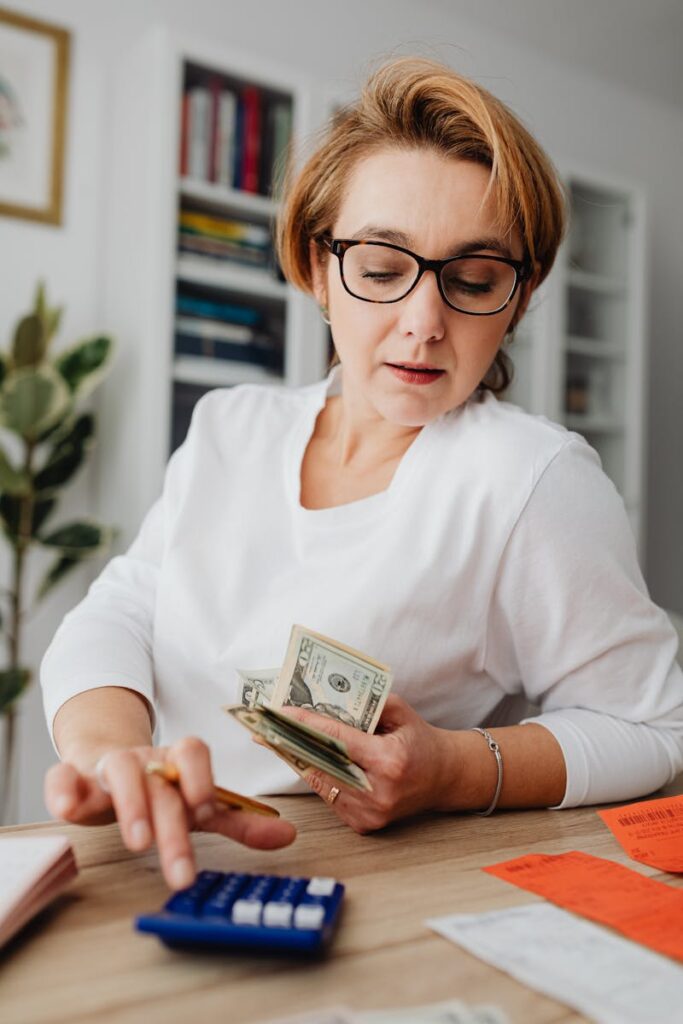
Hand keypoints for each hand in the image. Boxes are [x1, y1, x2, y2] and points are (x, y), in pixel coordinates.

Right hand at [44, 737, 296, 889]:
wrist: (108, 760)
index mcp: (177, 762)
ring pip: (119, 772)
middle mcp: (146, 760)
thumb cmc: (160, 788)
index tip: (205, 811)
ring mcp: (110, 767)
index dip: (200, 779)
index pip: (193, 753)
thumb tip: (288, 835)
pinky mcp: (75, 779)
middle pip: (161, 785)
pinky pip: (64, 776)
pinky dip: (63, 789)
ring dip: (129, 805)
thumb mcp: (198, 804)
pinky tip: (66, 809)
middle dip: (172, 828)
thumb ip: (238, 819)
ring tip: (137, 841)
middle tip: (181, 872)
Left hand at [277, 695, 452, 832]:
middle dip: (293, 742)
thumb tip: (325, 702)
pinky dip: (318, 777)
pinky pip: (330, 797)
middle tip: (266, 727)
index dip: (306, 725)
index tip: (281, 712)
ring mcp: (370, 813)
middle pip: (322, 763)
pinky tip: (304, 759)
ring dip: (301, 760)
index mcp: (390, 761)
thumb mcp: (400, 711)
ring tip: (278, 739)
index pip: (337, 740)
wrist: (443, 778)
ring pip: (322, 782)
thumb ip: (366, 705)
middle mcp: (379, 792)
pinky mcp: (364, 825)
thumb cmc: (420, 741)